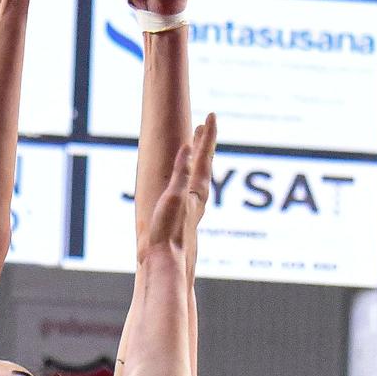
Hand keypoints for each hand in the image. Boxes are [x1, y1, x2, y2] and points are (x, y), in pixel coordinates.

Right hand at [146, 115, 216, 254]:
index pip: (205, 156)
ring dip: (197, 158)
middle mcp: (198, 196)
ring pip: (198, 175)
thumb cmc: (168, 229)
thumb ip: (181, 172)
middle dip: (204, 143)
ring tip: (195, 147)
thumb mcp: (173, 196)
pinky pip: (189, 187)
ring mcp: (192, 205)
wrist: (165, 259)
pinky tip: (184, 178)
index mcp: (198, 189)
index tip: (211, 116)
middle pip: (204, 163)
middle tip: (204, 125)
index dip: (208, 135)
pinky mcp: (183, 214)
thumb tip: (187, 147)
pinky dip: (189, 175)